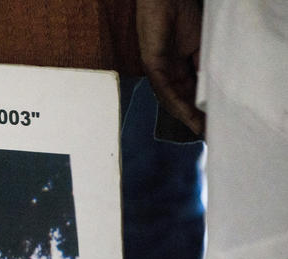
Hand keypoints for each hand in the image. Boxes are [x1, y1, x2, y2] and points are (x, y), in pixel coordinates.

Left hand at [137, 0, 204, 134]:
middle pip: (180, 101)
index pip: (190, 94)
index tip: (214, 124)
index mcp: (178, 68)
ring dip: (185, 116)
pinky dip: (176, 102)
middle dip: (194, 119)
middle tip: (208, 134)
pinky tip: (187, 114)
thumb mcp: (200, 47)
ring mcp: (157, 70)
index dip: (201, 110)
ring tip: (200, 130)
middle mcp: (166, 73)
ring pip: (171, 99)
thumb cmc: (184, 16)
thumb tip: (212, 92)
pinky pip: (164, 88)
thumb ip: (204, 68)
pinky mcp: (151, 64)